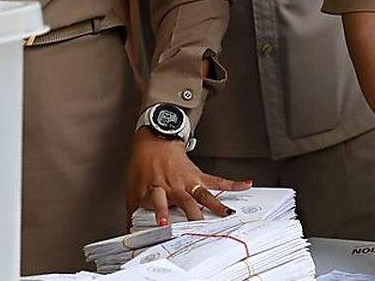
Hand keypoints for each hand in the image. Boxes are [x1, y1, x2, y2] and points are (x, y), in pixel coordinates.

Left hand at [127, 130, 251, 225]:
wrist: (155, 141)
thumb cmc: (143, 166)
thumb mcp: (133, 188)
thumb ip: (133, 211)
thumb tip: (129, 232)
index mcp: (156, 189)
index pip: (157, 202)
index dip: (160, 212)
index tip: (164, 224)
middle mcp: (173, 186)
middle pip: (185, 202)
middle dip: (192, 215)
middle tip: (200, 227)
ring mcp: (188, 182)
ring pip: (203, 195)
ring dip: (215, 205)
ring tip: (227, 214)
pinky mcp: (198, 176)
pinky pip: (216, 181)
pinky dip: (232, 183)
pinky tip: (246, 185)